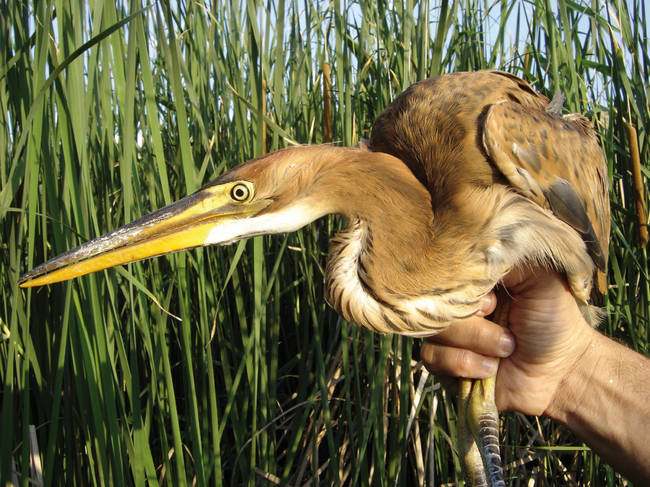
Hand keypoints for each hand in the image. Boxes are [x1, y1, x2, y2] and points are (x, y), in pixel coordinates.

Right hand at [421, 267, 597, 415]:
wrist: (563, 375)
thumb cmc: (555, 322)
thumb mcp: (541, 278)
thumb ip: (508, 256)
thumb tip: (470, 251)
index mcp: (474, 283)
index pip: (444, 275)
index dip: (463, 291)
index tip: (493, 303)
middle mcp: (457, 306)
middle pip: (435, 306)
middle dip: (474, 324)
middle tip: (507, 331)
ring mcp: (448, 335)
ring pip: (433, 332)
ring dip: (474, 344)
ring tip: (506, 351)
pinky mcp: (444, 365)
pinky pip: (433, 358)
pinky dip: (465, 364)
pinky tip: (491, 368)